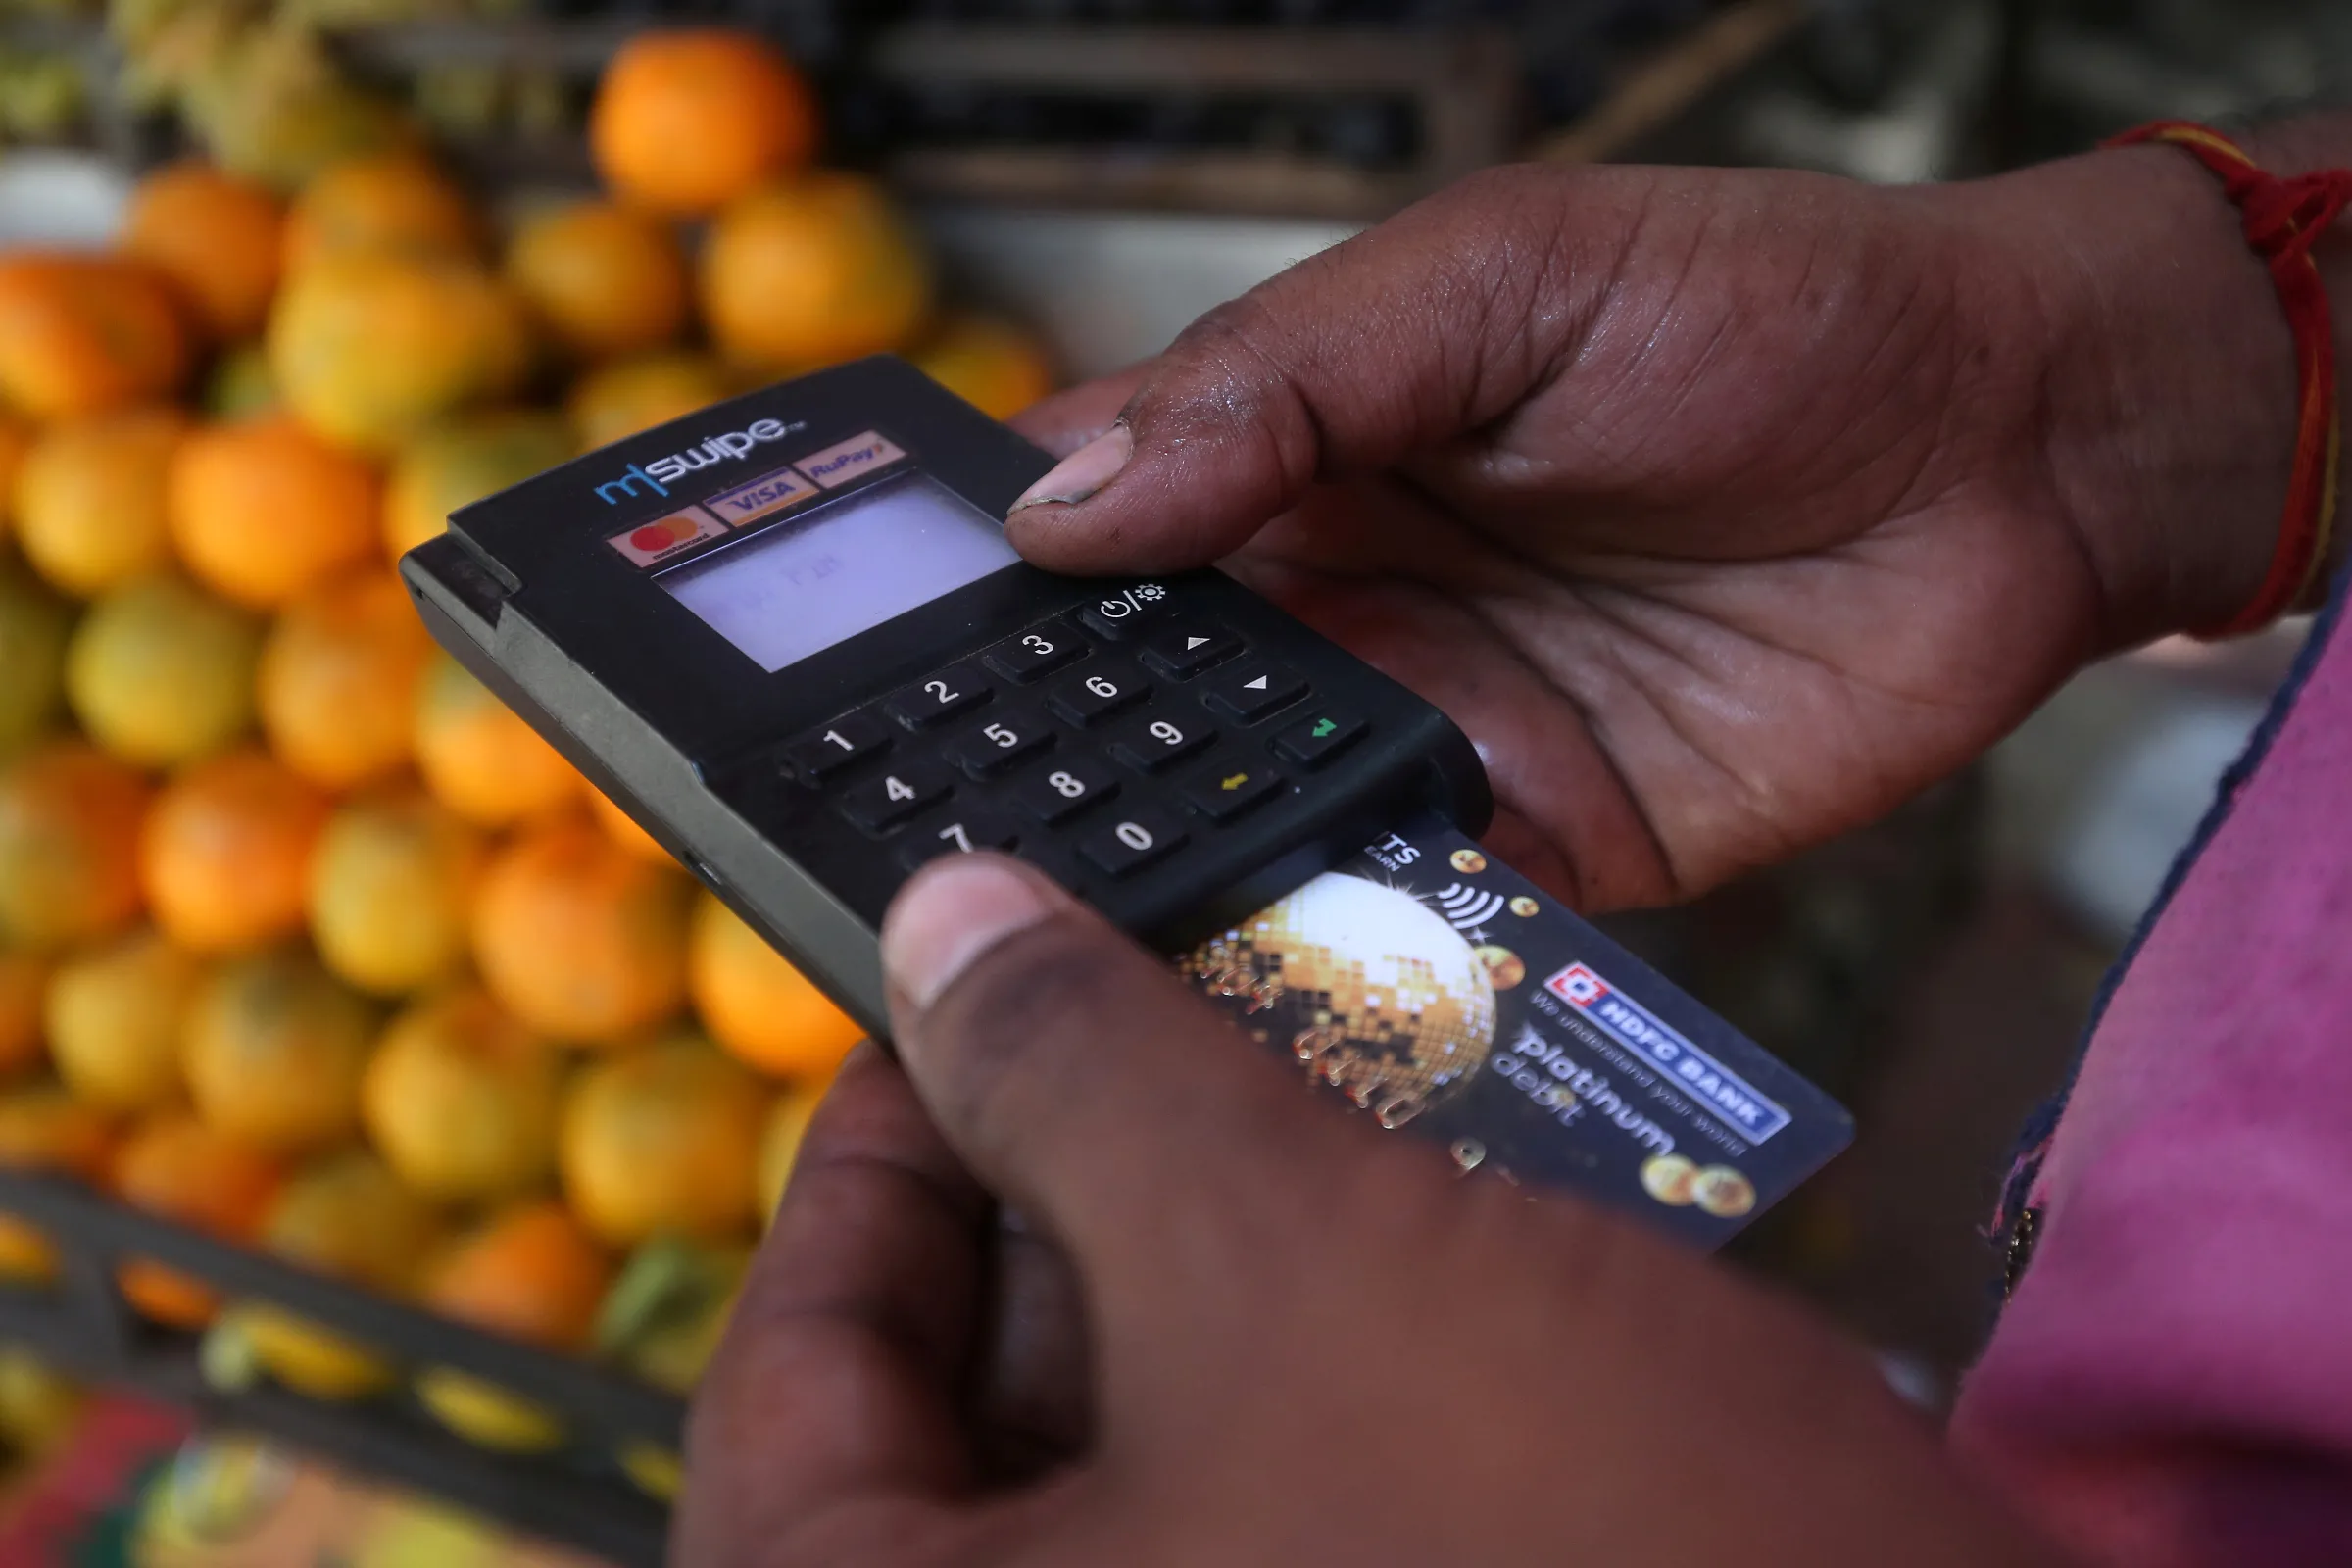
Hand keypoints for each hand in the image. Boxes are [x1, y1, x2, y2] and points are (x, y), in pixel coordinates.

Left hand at [676, 855, 2062, 1566]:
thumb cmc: (1578, 1553)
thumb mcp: (1282, 1270)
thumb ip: (1079, 1079)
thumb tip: (945, 925)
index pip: (784, 1385)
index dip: (868, 1159)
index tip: (958, 1003)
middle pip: (968, 1409)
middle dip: (1081, 1188)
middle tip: (1160, 1003)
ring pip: (1154, 1435)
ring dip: (1232, 1249)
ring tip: (1311, 1069)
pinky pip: (1294, 1482)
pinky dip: (1339, 1345)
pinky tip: (1417, 1207)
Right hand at [1006, 150, 2300, 907]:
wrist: (2020, 450)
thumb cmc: (1768, 313)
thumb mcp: (1505, 279)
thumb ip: (1289, 380)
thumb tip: (1063, 503)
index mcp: (1302, 447)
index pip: (1095, 525)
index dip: (988, 592)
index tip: (870, 668)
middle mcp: (1341, 602)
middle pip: (1148, 705)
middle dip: (1056, 771)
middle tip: (942, 844)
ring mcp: (1432, 731)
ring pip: (1252, 825)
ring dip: (1175, 880)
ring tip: (1067, 940)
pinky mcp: (1538, 848)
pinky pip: (1407, 915)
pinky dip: (1339, 955)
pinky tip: (1257, 991)